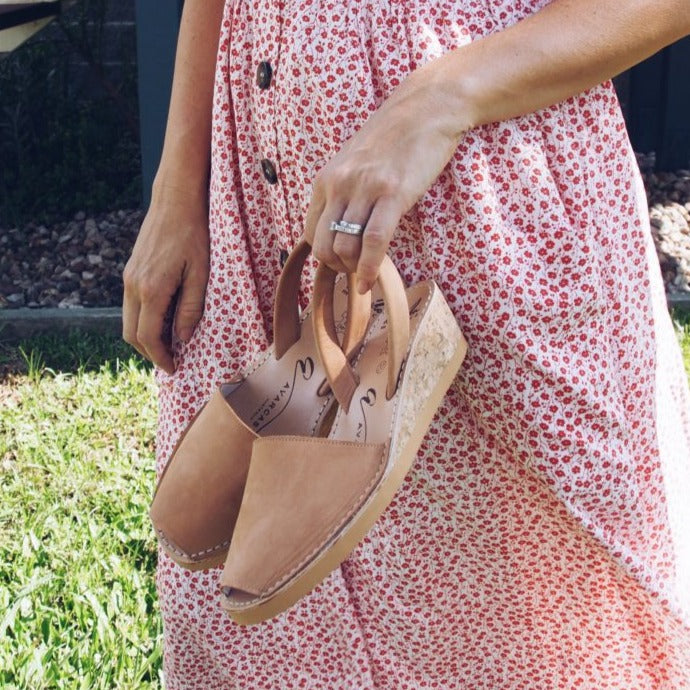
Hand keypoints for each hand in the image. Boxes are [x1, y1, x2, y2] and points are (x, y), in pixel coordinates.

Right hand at [122, 183, 209, 373]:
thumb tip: (184, 338)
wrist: (175, 201)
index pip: (148, 337)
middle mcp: (133, 286)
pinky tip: (163, 321)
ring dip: (145, 338)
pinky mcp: (131, 271)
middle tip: (172, 361)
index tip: (174, 369)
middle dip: (150, 353)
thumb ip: (190, 308)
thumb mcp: (201, 274)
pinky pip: (131, 306)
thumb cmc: (195, 235)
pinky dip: (143, 321)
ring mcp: (129, 278)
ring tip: (169, 345)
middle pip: (131, 334)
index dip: (161, 357)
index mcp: (151, 290)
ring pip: (128, 321)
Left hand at [304, 65, 465, 292]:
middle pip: (322, 246)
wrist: (426, 108)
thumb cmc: (394, 138)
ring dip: (355, 270)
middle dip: (337, 268)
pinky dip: (370, 270)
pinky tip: (371, 282)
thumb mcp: (354, 164)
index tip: (342, 263)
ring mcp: (364, 189)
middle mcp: (338, 185)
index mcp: (326, 179)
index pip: (310, 232)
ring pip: (345, 248)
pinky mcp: (391, 194)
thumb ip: (343, 193)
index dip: (324, 256)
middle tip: (355, 272)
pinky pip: (373, 242)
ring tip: (367, 273)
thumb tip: (341, 227)